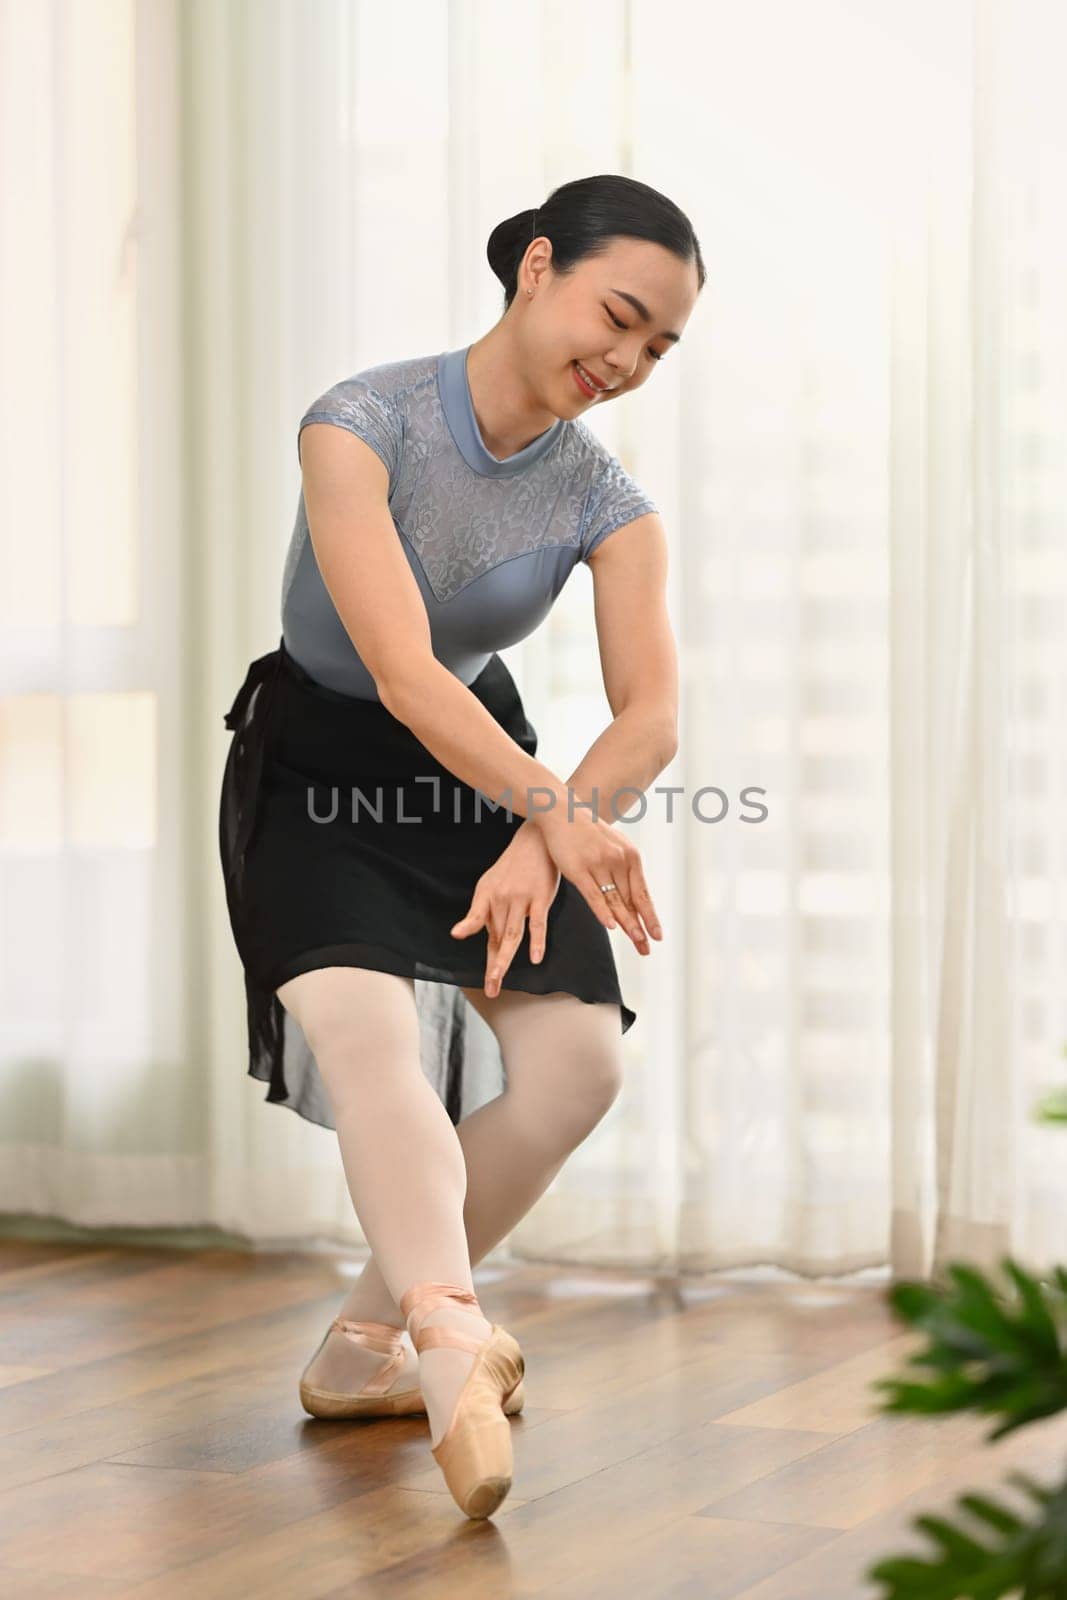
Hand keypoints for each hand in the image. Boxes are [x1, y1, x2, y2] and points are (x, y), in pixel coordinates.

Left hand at [450, 821, 560, 998]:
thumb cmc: (512, 865)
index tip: (485, 980)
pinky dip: (537, 941)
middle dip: (494, 967)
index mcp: (486, 897)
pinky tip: (535, 958)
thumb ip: (480, 911)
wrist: (535, 839)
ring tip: (499, 979)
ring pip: (512, 935)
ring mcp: (520, 899)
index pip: (482, 933)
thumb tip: (462, 933)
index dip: (485, 956)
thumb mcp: (489, 884)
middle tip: (491, 989)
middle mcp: (501, 900)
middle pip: (497, 940)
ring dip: (505, 959)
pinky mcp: (540, 897)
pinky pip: (537, 923)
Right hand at [532, 807, 662, 951]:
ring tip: (637, 941)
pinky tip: (612, 925)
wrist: (562, 811)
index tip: (657, 934)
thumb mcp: (613, 845)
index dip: (650, 916)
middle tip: (649, 947)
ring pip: (616, 900)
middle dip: (641, 926)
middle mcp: (618, 860)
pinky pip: (593, 895)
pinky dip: (603, 911)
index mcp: (630, 856)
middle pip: (631, 901)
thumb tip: (632, 894)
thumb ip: (624, 868)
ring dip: (627, 923)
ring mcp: (598, 864)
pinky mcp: (578, 869)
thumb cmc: (588, 831)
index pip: (642, 893)